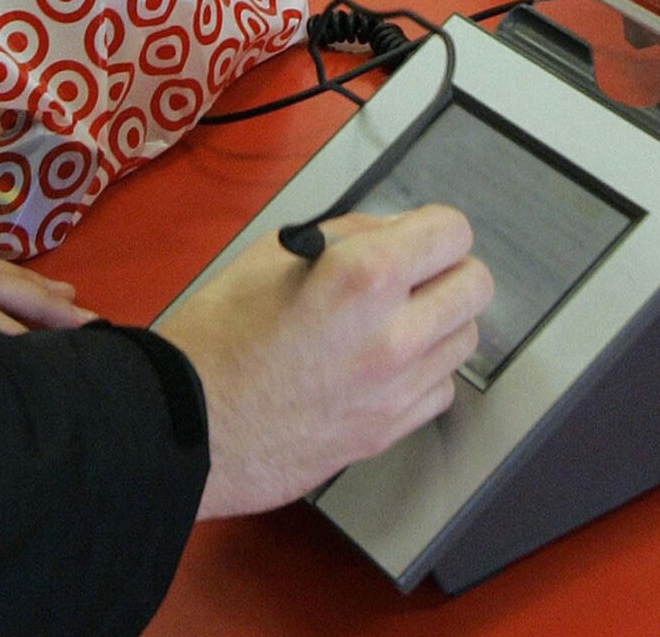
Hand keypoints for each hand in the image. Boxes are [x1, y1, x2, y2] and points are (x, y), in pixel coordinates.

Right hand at [157, 204, 493, 519]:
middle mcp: (393, 334)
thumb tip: (395, 231)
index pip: (453, 231)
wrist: (182, 425)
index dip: (433, 227)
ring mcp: (395, 390)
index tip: (418, 236)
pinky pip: (441, 389)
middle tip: (414, 276)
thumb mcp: (272, 253)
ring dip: (439, 322)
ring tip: (393, 322)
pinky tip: (384, 367)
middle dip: (448, 271)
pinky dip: (424, 373)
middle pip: (477, 285)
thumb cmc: (214, 337)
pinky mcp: (387, 432)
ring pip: (466, 339)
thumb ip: (349, 234)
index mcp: (362, 277)